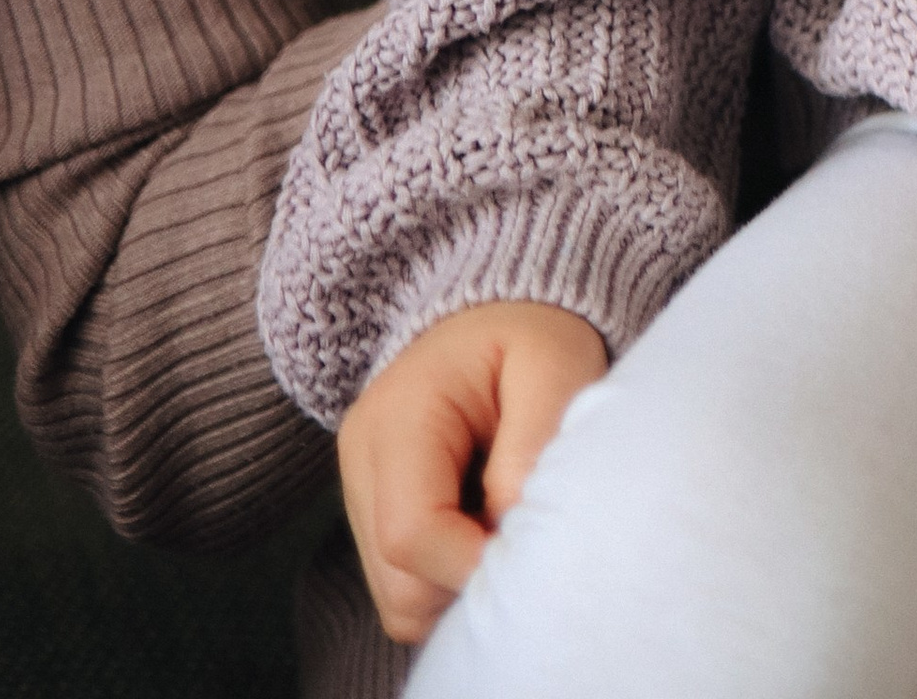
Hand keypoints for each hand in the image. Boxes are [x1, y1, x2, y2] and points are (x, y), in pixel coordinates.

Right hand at [337, 300, 607, 645]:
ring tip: (505, 525)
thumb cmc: (533, 336)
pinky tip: (484, 530)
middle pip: (399, 584)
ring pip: (399, 599)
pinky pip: (406, 588)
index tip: (530, 548)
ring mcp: (360, 494)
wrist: (497, 317)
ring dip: (459, 585)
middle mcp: (361, 461)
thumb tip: (509, 525)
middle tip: (524, 535)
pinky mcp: (374, 517)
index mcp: (398, 417)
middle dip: (468, 581)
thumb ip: (536, 440)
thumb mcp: (556, 363)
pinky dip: (448, 579)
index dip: (473, 564)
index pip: (410, 534)